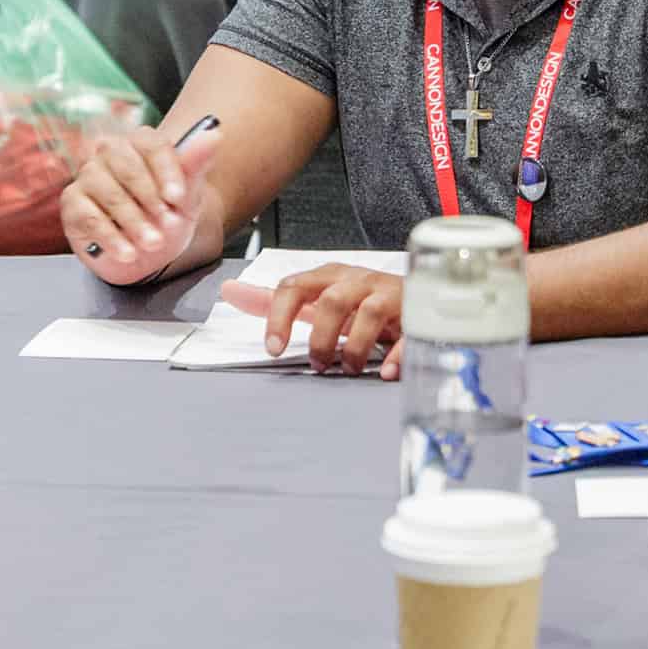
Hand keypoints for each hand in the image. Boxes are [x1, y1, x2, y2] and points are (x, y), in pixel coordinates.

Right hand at [60, 122, 220, 285]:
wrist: (150, 251)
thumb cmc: (166, 215)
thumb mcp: (187, 196)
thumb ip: (196, 165)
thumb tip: (213, 134)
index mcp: (139, 143)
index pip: (151, 144)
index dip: (167, 171)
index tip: (178, 198)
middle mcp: (109, 152)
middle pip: (127, 166)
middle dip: (150, 200)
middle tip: (168, 226)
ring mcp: (88, 176)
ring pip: (108, 192)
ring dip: (133, 222)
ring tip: (153, 244)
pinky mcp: (73, 203)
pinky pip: (88, 216)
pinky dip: (111, 237)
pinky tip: (128, 252)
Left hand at [224, 265, 403, 379]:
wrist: (413, 298)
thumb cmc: (360, 300)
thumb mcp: (316, 297)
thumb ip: (274, 299)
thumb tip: (231, 291)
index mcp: (331, 277)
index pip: (295, 286)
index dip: (279, 317)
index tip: (273, 348)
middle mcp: (359, 282)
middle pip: (331, 301)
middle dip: (320, 338)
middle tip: (318, 363)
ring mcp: (389, 296)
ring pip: (369, 313)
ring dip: (354, 347)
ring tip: (348, 368)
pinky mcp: (416, 315)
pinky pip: (409, 332)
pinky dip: (397, 355)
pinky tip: (387, 371)